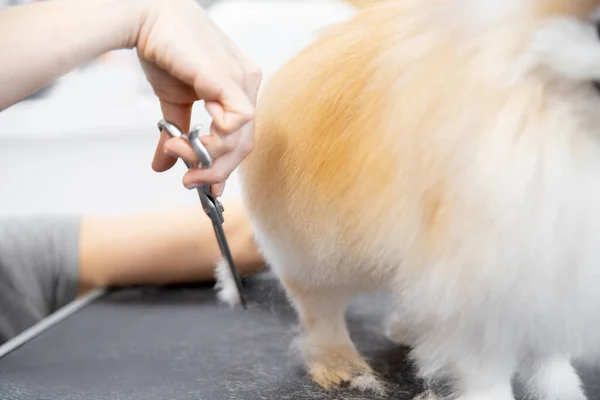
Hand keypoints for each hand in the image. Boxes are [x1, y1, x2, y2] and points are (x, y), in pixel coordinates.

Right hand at [135, 0, 261, 195]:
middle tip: (189, 181)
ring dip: (206, 157)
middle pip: (244, 146)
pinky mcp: (228, 77)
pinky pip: (239, 119)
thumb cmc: (164, 51)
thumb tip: (162, 166)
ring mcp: (242, 80)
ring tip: (176, 151)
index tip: (203, 187)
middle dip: (216, 172)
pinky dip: (218, 137)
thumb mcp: (173, 103)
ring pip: (240, 140)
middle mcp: (248, 84)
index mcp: (240, 90)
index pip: (242, 139)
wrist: (144, 19)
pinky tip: (193, 135)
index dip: (224, 167)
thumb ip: (175, 135)